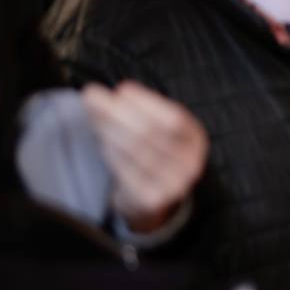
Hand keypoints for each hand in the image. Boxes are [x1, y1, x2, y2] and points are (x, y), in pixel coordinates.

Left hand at [82, 81, 207, 233]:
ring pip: (135, 151)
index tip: (121, 89)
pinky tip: (102, 142)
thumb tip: (100, 94)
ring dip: (109, 130)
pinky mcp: (152, 200)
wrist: (156, 197)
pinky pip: (126, 173)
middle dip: (118, 112)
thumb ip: (137, 110)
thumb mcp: (157, 130)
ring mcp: (173, 184)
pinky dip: (111, 154)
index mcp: (195, 139)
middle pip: (150, 133)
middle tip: (93, 98)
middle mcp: (190, 162)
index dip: (147, 103)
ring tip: (95, 117)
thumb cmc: (153, 154)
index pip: (174, 118)